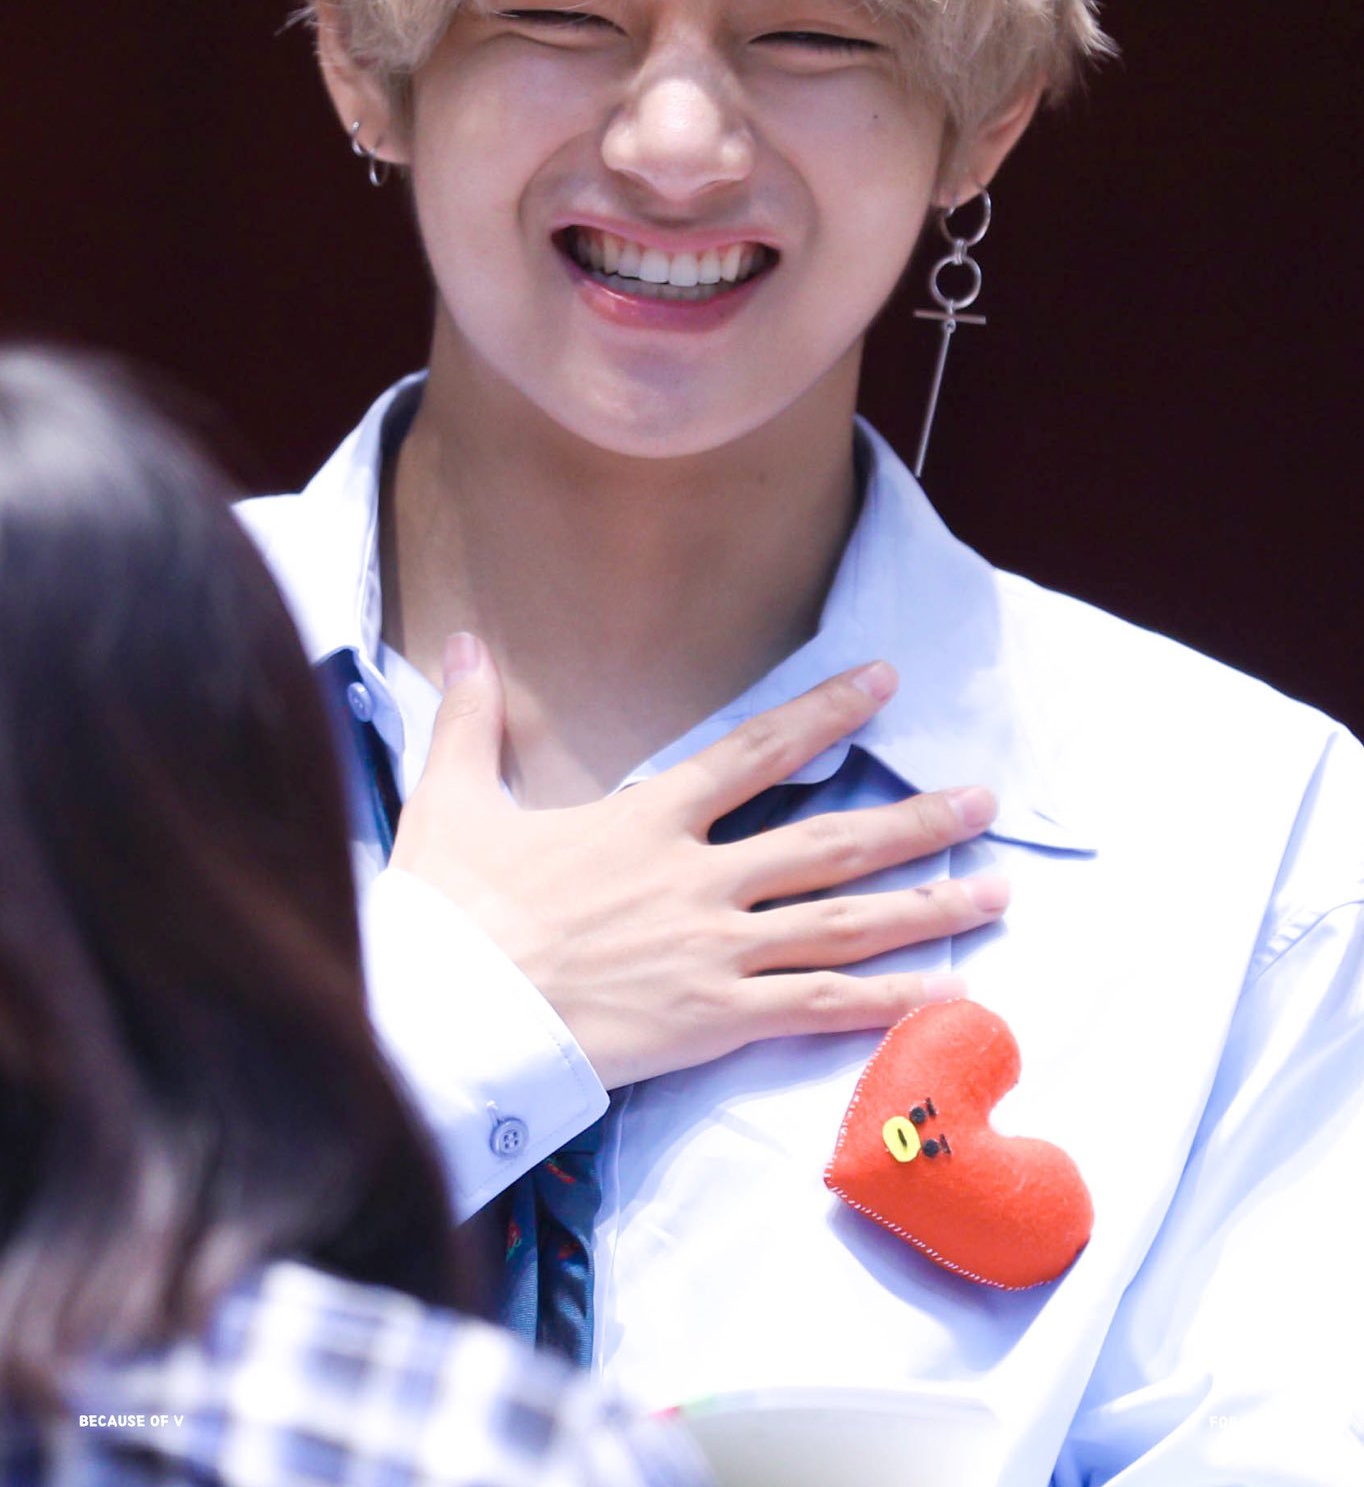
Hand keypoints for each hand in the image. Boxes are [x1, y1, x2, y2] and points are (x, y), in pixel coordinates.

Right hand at [391, 633, 1006, 1088]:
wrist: (449, 1012)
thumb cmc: (449, 912)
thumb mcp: (453, 800)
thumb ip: (470, 719)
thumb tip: (462, 643)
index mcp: (646, 819)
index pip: (756, 750)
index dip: (825, 712)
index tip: (883, 682)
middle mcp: (698, 878)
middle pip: (829, 840)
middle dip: (915, 819)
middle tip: (984, 800)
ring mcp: (714, 951)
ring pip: (843, 922)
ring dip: (926, 904)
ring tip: (997, 891)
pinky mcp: (713, 1020)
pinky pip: (817, 1008)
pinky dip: (887, 999)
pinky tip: (945, 991)